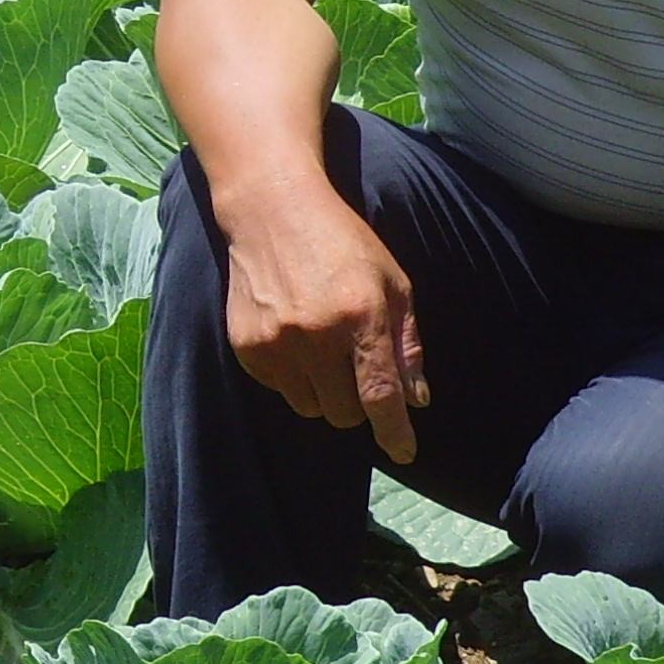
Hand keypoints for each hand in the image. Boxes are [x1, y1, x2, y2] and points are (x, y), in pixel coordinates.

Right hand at [216, 186, 427, 465]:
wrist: (272, 210)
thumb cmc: (342, 243)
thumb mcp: (392, 281)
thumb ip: (407, 342)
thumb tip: (416, 400)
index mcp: (361, 315)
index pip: (380, 395)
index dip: (395, 432)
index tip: (404, 452)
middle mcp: (317, 334)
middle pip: (345, 412)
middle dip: (357, 401)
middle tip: (354, 365)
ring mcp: (277, 342)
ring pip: (312, 408)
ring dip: (324, 392)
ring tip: (322, 348)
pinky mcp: (247, 347)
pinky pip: (280, 391)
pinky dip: (294, 378)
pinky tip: (294, 337)